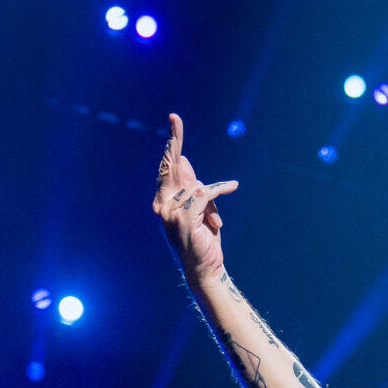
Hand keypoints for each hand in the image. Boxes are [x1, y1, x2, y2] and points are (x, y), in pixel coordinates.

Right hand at [153, 115, 239, 283]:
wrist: (205, 270)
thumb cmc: (202, 240)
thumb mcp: (197, 209)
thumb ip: (190, 185)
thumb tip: (184, 160)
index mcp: (163, 202)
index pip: (166, 168)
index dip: (171, 145)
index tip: (174, 120)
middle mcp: (162, 205)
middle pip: (171, 166)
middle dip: (174, 141)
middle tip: (174, 117)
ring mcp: (170, 213)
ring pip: (198, 186)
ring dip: (212, 202)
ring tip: (214, 222)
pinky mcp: (184, 219)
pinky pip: (204, 196)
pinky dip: (218, 195)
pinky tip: (225, 202)